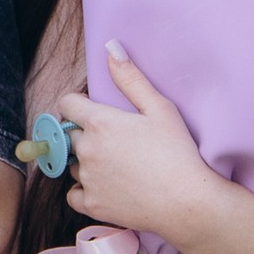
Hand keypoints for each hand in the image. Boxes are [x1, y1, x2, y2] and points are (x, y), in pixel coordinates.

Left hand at [57, 45, 218, 244]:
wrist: (187, 202)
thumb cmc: (178, 152)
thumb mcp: (160, 108)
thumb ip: (131, 78)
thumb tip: (110, 48)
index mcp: (99, 122)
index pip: (67, 104)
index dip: (79, 105)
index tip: (95, 112)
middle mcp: (86, 149)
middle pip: (70, 135)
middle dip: (86, 135)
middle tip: (117, 143)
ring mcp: (86, 179)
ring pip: (73, 164)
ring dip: (87, 163)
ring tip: (119, 167)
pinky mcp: (91, 205)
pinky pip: (74, 194)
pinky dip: (86, 191)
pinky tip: (109, 187)